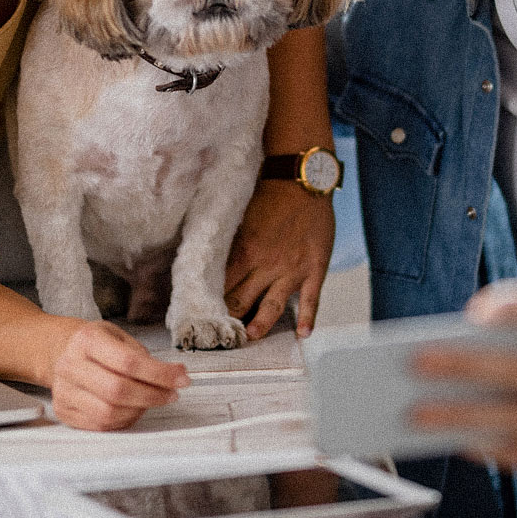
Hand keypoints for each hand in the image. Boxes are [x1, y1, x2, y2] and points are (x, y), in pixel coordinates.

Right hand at [46, 319, 188, 430]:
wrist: (62, 352)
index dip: (159, 374)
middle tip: (171, 394)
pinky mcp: (64, 410)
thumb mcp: (120, 337)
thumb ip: (145, 357)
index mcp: (86, 340)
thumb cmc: (98, 345)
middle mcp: (70, 365)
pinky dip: (123, 420)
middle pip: (117, 390)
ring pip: (109, 412)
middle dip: (152, 396)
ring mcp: (64, 390)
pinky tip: (133, 409)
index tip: (182, 379)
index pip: (128, 362)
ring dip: (139, 410)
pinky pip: (100, 425)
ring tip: (151, 400)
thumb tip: (176, 376)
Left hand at [226, 180, 335, 338]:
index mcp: (244, 252)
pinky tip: (303, 335)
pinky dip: (307, 318)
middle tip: (220, 336)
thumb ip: (232, 244)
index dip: (211, 303)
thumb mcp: (242, 218)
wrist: (303, 180)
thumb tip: (213, 261)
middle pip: (241, 301)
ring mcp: (291, 270)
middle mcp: (266, 266)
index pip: (221, 286)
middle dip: (229, 319)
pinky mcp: (314, 269)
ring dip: (259, 325)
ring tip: (250, 338)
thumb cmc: (269, 195)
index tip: (202, 315)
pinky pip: (311, 299)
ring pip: (271, 306)